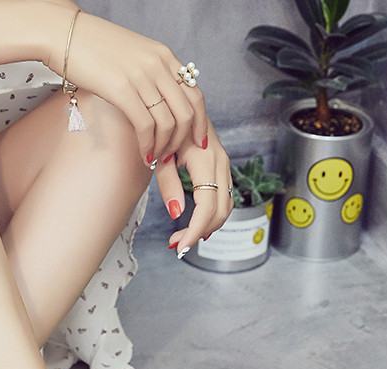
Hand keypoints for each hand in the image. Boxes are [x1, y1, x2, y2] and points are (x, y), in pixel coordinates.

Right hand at [49, 11, 208, 164]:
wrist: (65, 35)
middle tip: (172, 157)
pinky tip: (143, 155)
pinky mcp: (122, 89)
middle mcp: (158, 65)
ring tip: (155, 159)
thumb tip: (154, 99)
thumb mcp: (131, 56)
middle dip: (183, 141)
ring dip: (164, 147)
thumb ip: (148, 74)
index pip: (194, 94)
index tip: (197, 141)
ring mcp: (141, 77)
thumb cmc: (92, 49)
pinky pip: (145, 125)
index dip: (200, 122)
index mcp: (163, 56)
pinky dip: (147, 145)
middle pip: (186, 112)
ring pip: (168, 122)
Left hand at [156, 122, 232, 255]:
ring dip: (206, 227)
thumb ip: (168, 184)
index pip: (207, 206)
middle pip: (220, 211)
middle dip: (199, 233)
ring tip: (181, 238)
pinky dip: (211, 216)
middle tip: (176, 245)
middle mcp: (220, 162)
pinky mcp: (222, 168)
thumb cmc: (165, 128)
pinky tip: (193, 226)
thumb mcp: (161, 156)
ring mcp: (224, 165)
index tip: (179, 245)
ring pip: (226, 207)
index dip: (194, 230)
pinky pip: (223, 198)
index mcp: (205, 160)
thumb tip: (176, 213)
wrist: (179, 105)